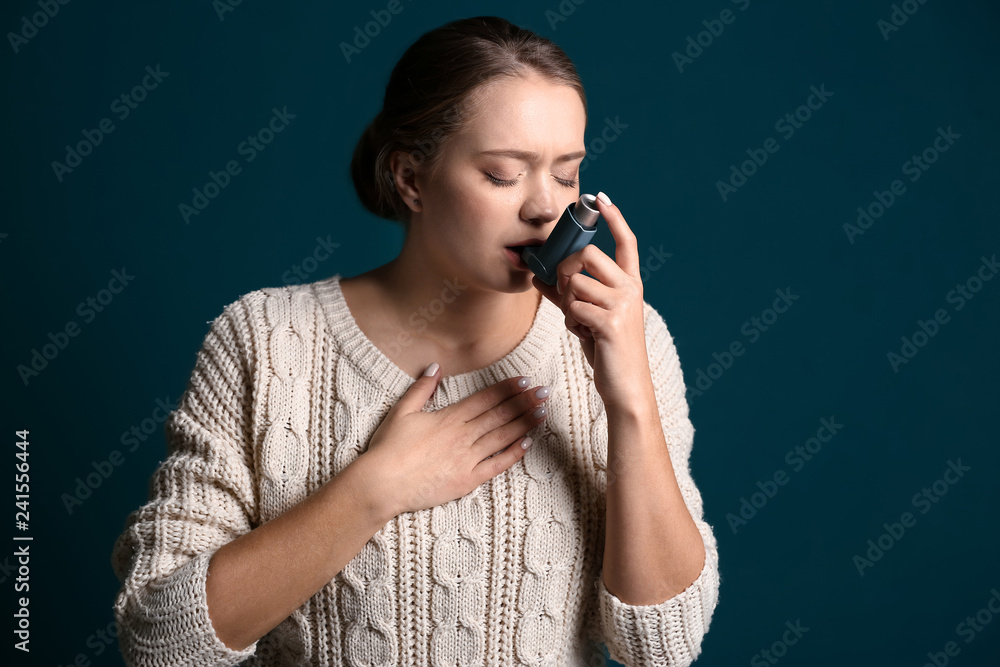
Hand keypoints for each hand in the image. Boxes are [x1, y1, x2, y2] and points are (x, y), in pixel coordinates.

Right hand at [359, 368, 550, 515]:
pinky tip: (528, 444)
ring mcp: (467, 458)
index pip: (485, 399)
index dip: (508, 389)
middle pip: (500, 415)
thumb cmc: (388, 448)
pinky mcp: (467, 480)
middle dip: (525, 401)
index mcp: (449, 417)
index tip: (526, 380)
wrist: (382, 484)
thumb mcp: (402, 411)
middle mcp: (463, 435)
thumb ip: (422, 388)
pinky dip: (513, 454)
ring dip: (525, 423)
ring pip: (503, 437)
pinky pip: (496, 465)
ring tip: (543, 412)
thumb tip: (435, 366)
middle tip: (546, 391)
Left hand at [531, 193, 650, 410]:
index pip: (627, 242)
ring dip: (568, 304)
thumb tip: (539, 277)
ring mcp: (623, 304)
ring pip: (576, 283)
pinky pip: (573, 308)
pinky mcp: (610, 322)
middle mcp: (631, 289)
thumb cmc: (607, 349)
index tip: (601, 198)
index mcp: (630, 284)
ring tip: (580, 322)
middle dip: (567, 270)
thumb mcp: (587, 317)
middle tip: (566, 292)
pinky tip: (584, 334)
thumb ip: (567, 295)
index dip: (614, 218)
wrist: (625, 385)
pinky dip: (570, 322)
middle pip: (588, 255)